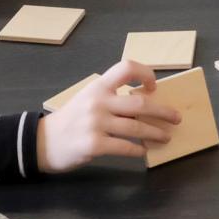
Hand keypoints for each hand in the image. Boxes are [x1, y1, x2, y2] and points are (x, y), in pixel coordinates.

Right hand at [36, 60, 180, 171]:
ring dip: (155, 133)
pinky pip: (124, 147)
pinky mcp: (94, 145)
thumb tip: (144, 105)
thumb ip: (111, 98)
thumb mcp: (87, 99)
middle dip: (163, 111)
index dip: (145, 73)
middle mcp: (98, 102)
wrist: (42, 141)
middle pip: (140, 103)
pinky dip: (138, 150)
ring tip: (165, 137)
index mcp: (98, 87)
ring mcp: (96, 124)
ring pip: (136, 128)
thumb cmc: (70, 119)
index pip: (126, 67)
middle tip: (176, 118)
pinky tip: (143, 151)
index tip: (155, 86)